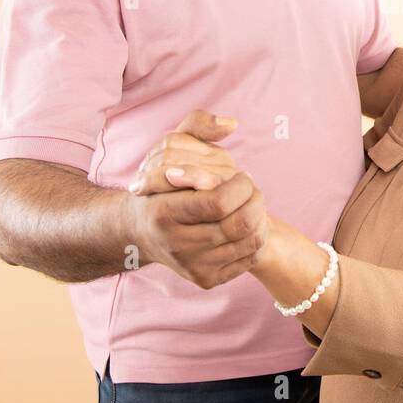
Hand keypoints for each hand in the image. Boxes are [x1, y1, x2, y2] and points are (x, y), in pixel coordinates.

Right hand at [127, 110, 266, 288]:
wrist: (141, 233)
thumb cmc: (162, 184)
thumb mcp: (171, 146)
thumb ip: (198, 126)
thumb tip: (232, 123)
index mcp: (163, 212)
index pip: (219, 202)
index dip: (241, 187)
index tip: (242, 176)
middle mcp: (175, 244)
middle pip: (239, 224)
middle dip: (256, 201)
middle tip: (252, 190)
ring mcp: (191, 266)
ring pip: (249, 242)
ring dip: (261, 218)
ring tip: (252, 204)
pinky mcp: (205, 279)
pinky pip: (248, 259)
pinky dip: (257, 238)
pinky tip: (248, 224)